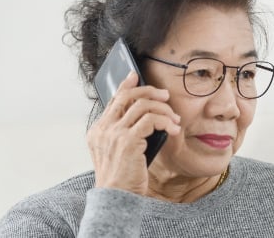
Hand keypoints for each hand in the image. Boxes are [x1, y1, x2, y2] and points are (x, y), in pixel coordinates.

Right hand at [86, 72, 180, 194]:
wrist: (117, 198)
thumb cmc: (122, 177)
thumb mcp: (118, 152)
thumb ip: (124, 133)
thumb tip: (146, 115)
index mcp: (98, 130)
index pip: (113, 100)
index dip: (125, 85)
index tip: (135, 75)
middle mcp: (103, 129)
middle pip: (127, 96)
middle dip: (150, 91)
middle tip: (166, 96)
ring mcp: (114, 134)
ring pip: (142, 106)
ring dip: (163, 110)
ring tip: (175, 120)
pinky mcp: (128, 141)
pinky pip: (151, 120)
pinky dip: (166, 122)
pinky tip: (174, 131)